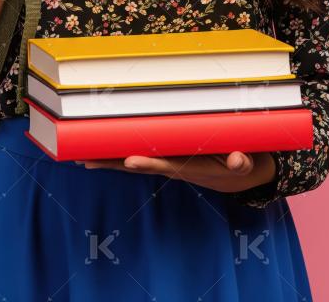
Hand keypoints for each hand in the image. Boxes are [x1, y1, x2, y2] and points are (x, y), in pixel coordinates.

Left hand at [75, 151, 276, 193]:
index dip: (149, 163)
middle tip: (87, 160)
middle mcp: (173, 166)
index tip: (130, 161)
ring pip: (133, 160)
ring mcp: (166, 162)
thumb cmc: (240, 163)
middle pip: (140, 165)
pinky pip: (137, 153)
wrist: (238, 174)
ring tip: (81, 158)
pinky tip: (97, 153)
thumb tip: (240, 159)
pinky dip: (116, 154)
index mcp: (192, 167)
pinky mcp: (165, 157)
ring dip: (108, 160)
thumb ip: (242, 160)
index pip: (166, 165)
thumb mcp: (247, 163)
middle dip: (113, 163)